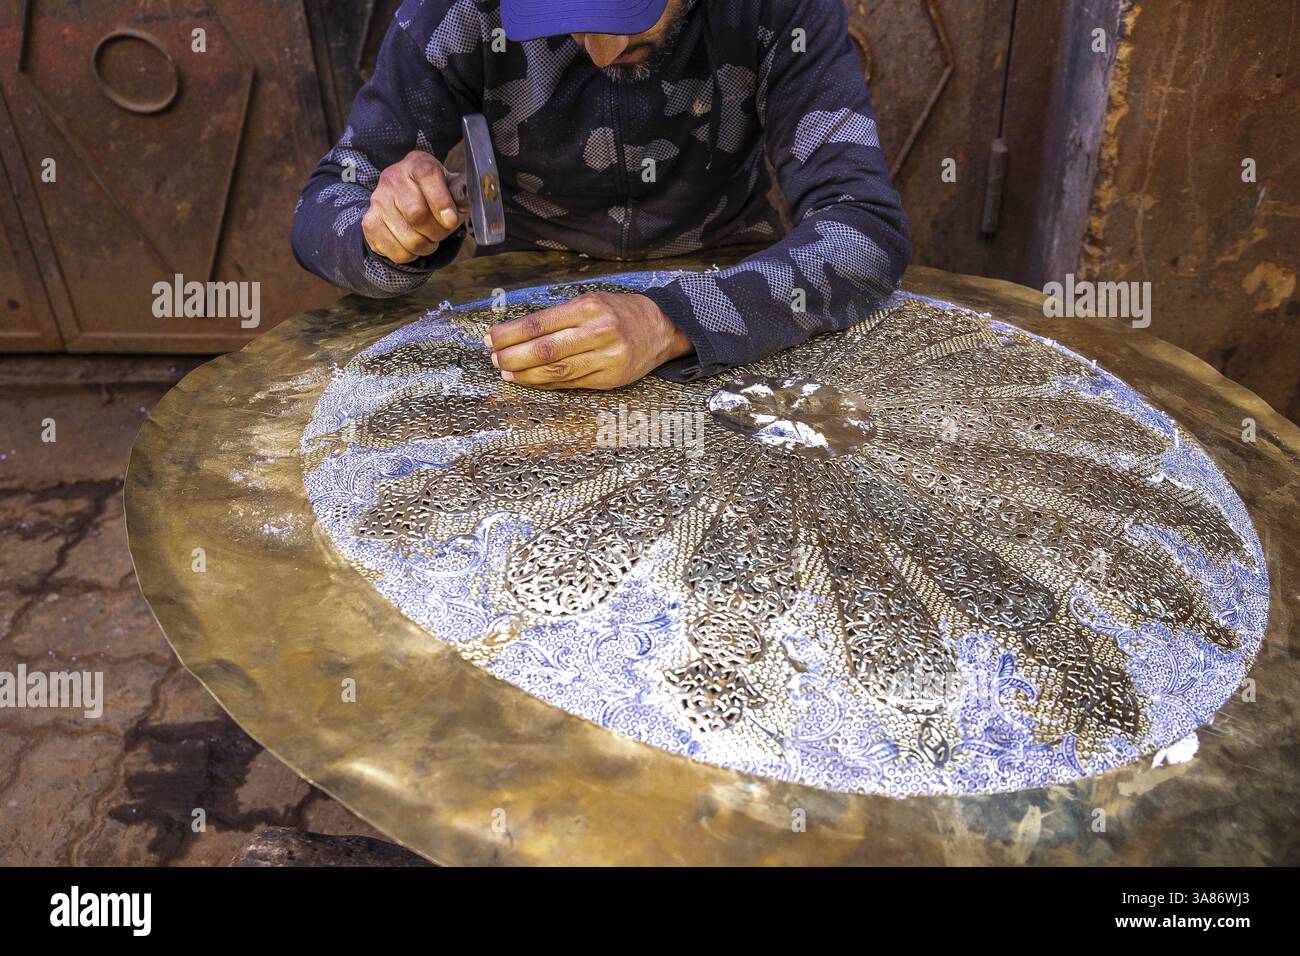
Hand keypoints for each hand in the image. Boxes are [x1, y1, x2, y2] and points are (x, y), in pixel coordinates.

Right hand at [361, 150, 460, 263]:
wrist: (403, 201)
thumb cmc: (434, 196)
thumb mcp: (451, 187)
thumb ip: (460, 193)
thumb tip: (465, 200)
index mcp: (417, 164)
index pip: (427, 175)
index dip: (442, 201)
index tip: (452, 220)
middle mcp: (392, 178)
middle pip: (417, 214)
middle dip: (437, 231)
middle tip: (442, 233)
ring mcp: (377, 200)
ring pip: (409, 238)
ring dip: (426, 247)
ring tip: (429, 241)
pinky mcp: (369, 223)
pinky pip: (395, 251)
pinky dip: (410, 256)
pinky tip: (413, 245)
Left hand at [485, 292, 693, 389]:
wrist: (661, 328)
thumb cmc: (618, 313)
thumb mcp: (590, 303)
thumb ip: (558, 319)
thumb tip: (516, 335)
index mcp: (589, 307)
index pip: (540, 323)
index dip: (510, 334)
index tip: (490, 338)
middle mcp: (599, 331)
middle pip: (546, 350)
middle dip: (513, 356)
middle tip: (493, 359)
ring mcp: (607, 357)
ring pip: (557, 371)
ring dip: (526, 374)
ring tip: (506, 372)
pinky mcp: (611, 378)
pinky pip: (571, 383)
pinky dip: (546, 383)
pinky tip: (530, 380)